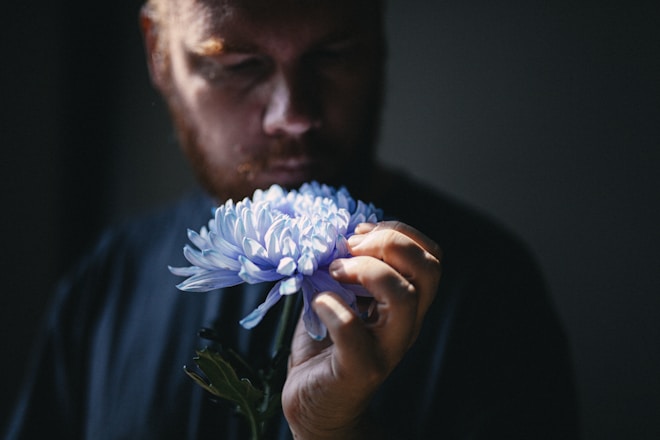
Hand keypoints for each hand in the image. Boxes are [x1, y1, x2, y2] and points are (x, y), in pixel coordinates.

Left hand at [282, 221, 441, 438]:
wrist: (312, 401)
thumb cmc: (325, 344)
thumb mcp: (338, 295)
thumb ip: (344, 266)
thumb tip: (335, 232)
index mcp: (407, 302)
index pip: (431, 256)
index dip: (400, 232)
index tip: (360, 232)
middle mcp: (406, 323)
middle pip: (428, 269)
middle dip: (388, 243)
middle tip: (347, 249)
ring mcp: (388, 348)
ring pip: (402, 296)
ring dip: (364, 270)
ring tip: (333, 273)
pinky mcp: (360, 369)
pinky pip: (353, 330)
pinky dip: (331, 306)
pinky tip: (317, 303)